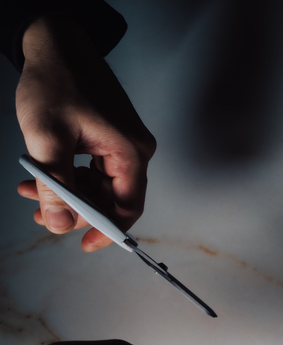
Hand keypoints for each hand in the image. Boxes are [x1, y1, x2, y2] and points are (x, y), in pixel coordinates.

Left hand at [15, 15, 155, 251]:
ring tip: (31, 192)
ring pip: (99, 185)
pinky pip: (94, 170)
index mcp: (130, 152)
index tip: (83, 244)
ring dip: (68, 194)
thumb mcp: (47, 137)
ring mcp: (124, 144)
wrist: (57, 45)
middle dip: (76, 210)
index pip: (127, 206)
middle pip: (112, 198)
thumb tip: (58, 224)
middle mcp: (135, 151)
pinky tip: (41, 174)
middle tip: (41, 213)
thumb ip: (55, 185)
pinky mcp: (110, 138)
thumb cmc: (56, 82)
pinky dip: (69, 177)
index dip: (106, 230)